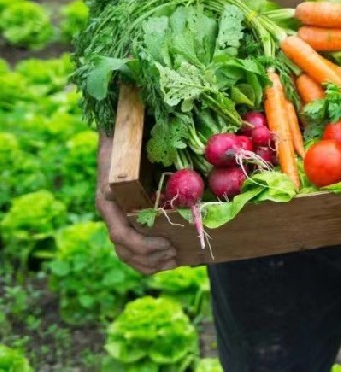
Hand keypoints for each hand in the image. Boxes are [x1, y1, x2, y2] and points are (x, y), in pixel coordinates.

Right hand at [96, 135, 176, 273]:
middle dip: (150, 257)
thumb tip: (143, 181)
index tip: (166, 244)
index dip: (143, 245)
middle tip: (174, 255)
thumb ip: (133, 171)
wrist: (117, 137)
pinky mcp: (125, 219)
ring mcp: (116, 217)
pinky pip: (131, 247)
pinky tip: (165, 260)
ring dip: (149, 262)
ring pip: (125, 252)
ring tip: (173, 261)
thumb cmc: (127, 143)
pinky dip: (147, 258)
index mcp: (109, 202)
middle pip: (124, 249)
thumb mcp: (130, 154)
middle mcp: (110, 213)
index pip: (121, 235)